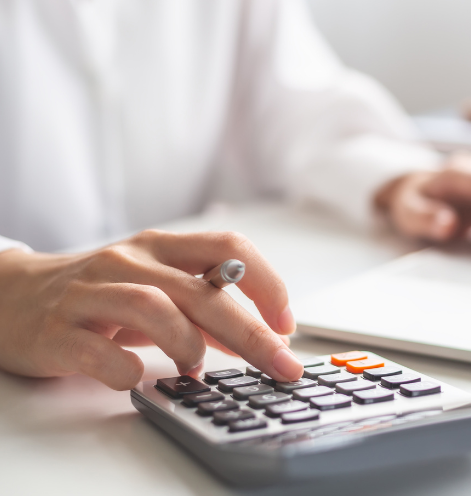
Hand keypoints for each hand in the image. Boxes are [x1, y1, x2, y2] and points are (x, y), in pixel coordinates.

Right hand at [0, 230, 303, 389]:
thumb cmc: (97, 294)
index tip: (285, 324)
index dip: (267, 283)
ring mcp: (91, 292)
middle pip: (203, 292)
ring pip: (154, 308)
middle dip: (251, 334)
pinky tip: (136, 379)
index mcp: (161, 247)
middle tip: (280, 364)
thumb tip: (258, 339)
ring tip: (195, 371)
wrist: (10, 295)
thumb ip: (204, 312)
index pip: (229, 247)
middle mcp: (129, 261)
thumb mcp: (155, 291)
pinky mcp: (57, 329)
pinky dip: (125, 369)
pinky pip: (97, 351)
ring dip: (188, 345)